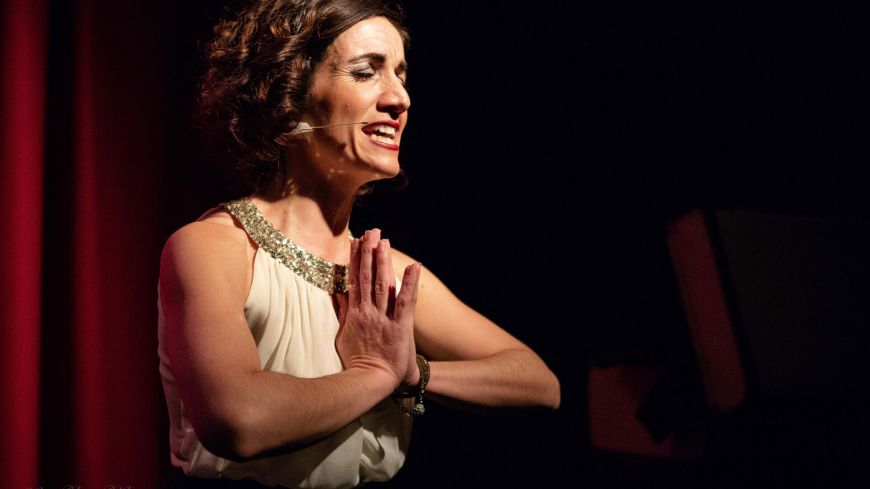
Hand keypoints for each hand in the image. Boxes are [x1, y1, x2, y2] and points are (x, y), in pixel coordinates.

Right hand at [335, 229, 420, 388]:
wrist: (370, 381)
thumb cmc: (358, 360)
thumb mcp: (344, 333)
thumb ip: (341, 311)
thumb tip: (335, 291)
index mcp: (356, 312)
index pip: (355, 280)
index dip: (356, 259)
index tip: (357, 240)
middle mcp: (369, 311)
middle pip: (368, 277)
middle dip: (370, 252)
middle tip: (372, 231)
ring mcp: (384, 318)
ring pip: (383, 284)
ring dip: (383, 261)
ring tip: (384, 241)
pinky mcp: (400, 326)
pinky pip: (406, 302)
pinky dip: (410, 284)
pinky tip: (414, 266)